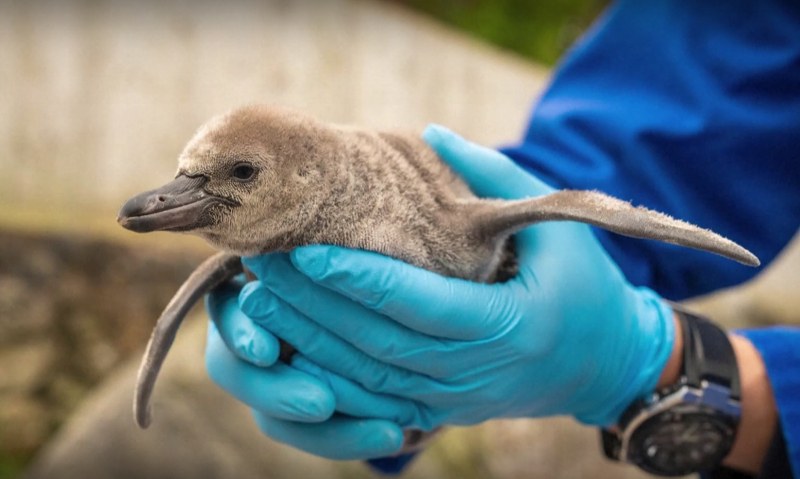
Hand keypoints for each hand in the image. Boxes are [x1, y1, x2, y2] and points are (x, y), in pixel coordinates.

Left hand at [206, 125, 676, 457]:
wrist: (607, 365)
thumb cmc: (586, 284)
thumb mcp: (558, 226)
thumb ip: (494, 177)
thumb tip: (431, 134)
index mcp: (510, 325)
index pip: (419, 302)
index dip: (359, 279)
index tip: (306, 249)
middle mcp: (478, 373)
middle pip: (380, 342)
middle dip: (314, 306)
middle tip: (264, 264)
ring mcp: (458, 400)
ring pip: (369, 376)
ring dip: (310, 339)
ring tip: (262, 299)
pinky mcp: (444, 411)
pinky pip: (377, 401)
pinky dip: (331, 375)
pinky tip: (292, 343)